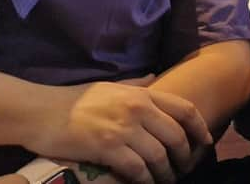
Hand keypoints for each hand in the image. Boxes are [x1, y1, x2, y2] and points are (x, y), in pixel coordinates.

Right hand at [26, 77, 211, 183]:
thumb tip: (156, 77)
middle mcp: (138, 109)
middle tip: (183, 170)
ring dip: (166, 175)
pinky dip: (146, 182)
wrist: (43, 112)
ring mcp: (124, 129)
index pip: (185, 110)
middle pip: (177, 137)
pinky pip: (138, 170)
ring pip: (160, 157)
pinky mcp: (108, 148)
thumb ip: (137, 84)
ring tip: (166, 182)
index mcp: (142, 94)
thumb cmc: (77, 99)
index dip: (201, 128)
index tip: (206, 143)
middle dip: (185, 158)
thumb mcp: (112, 86)